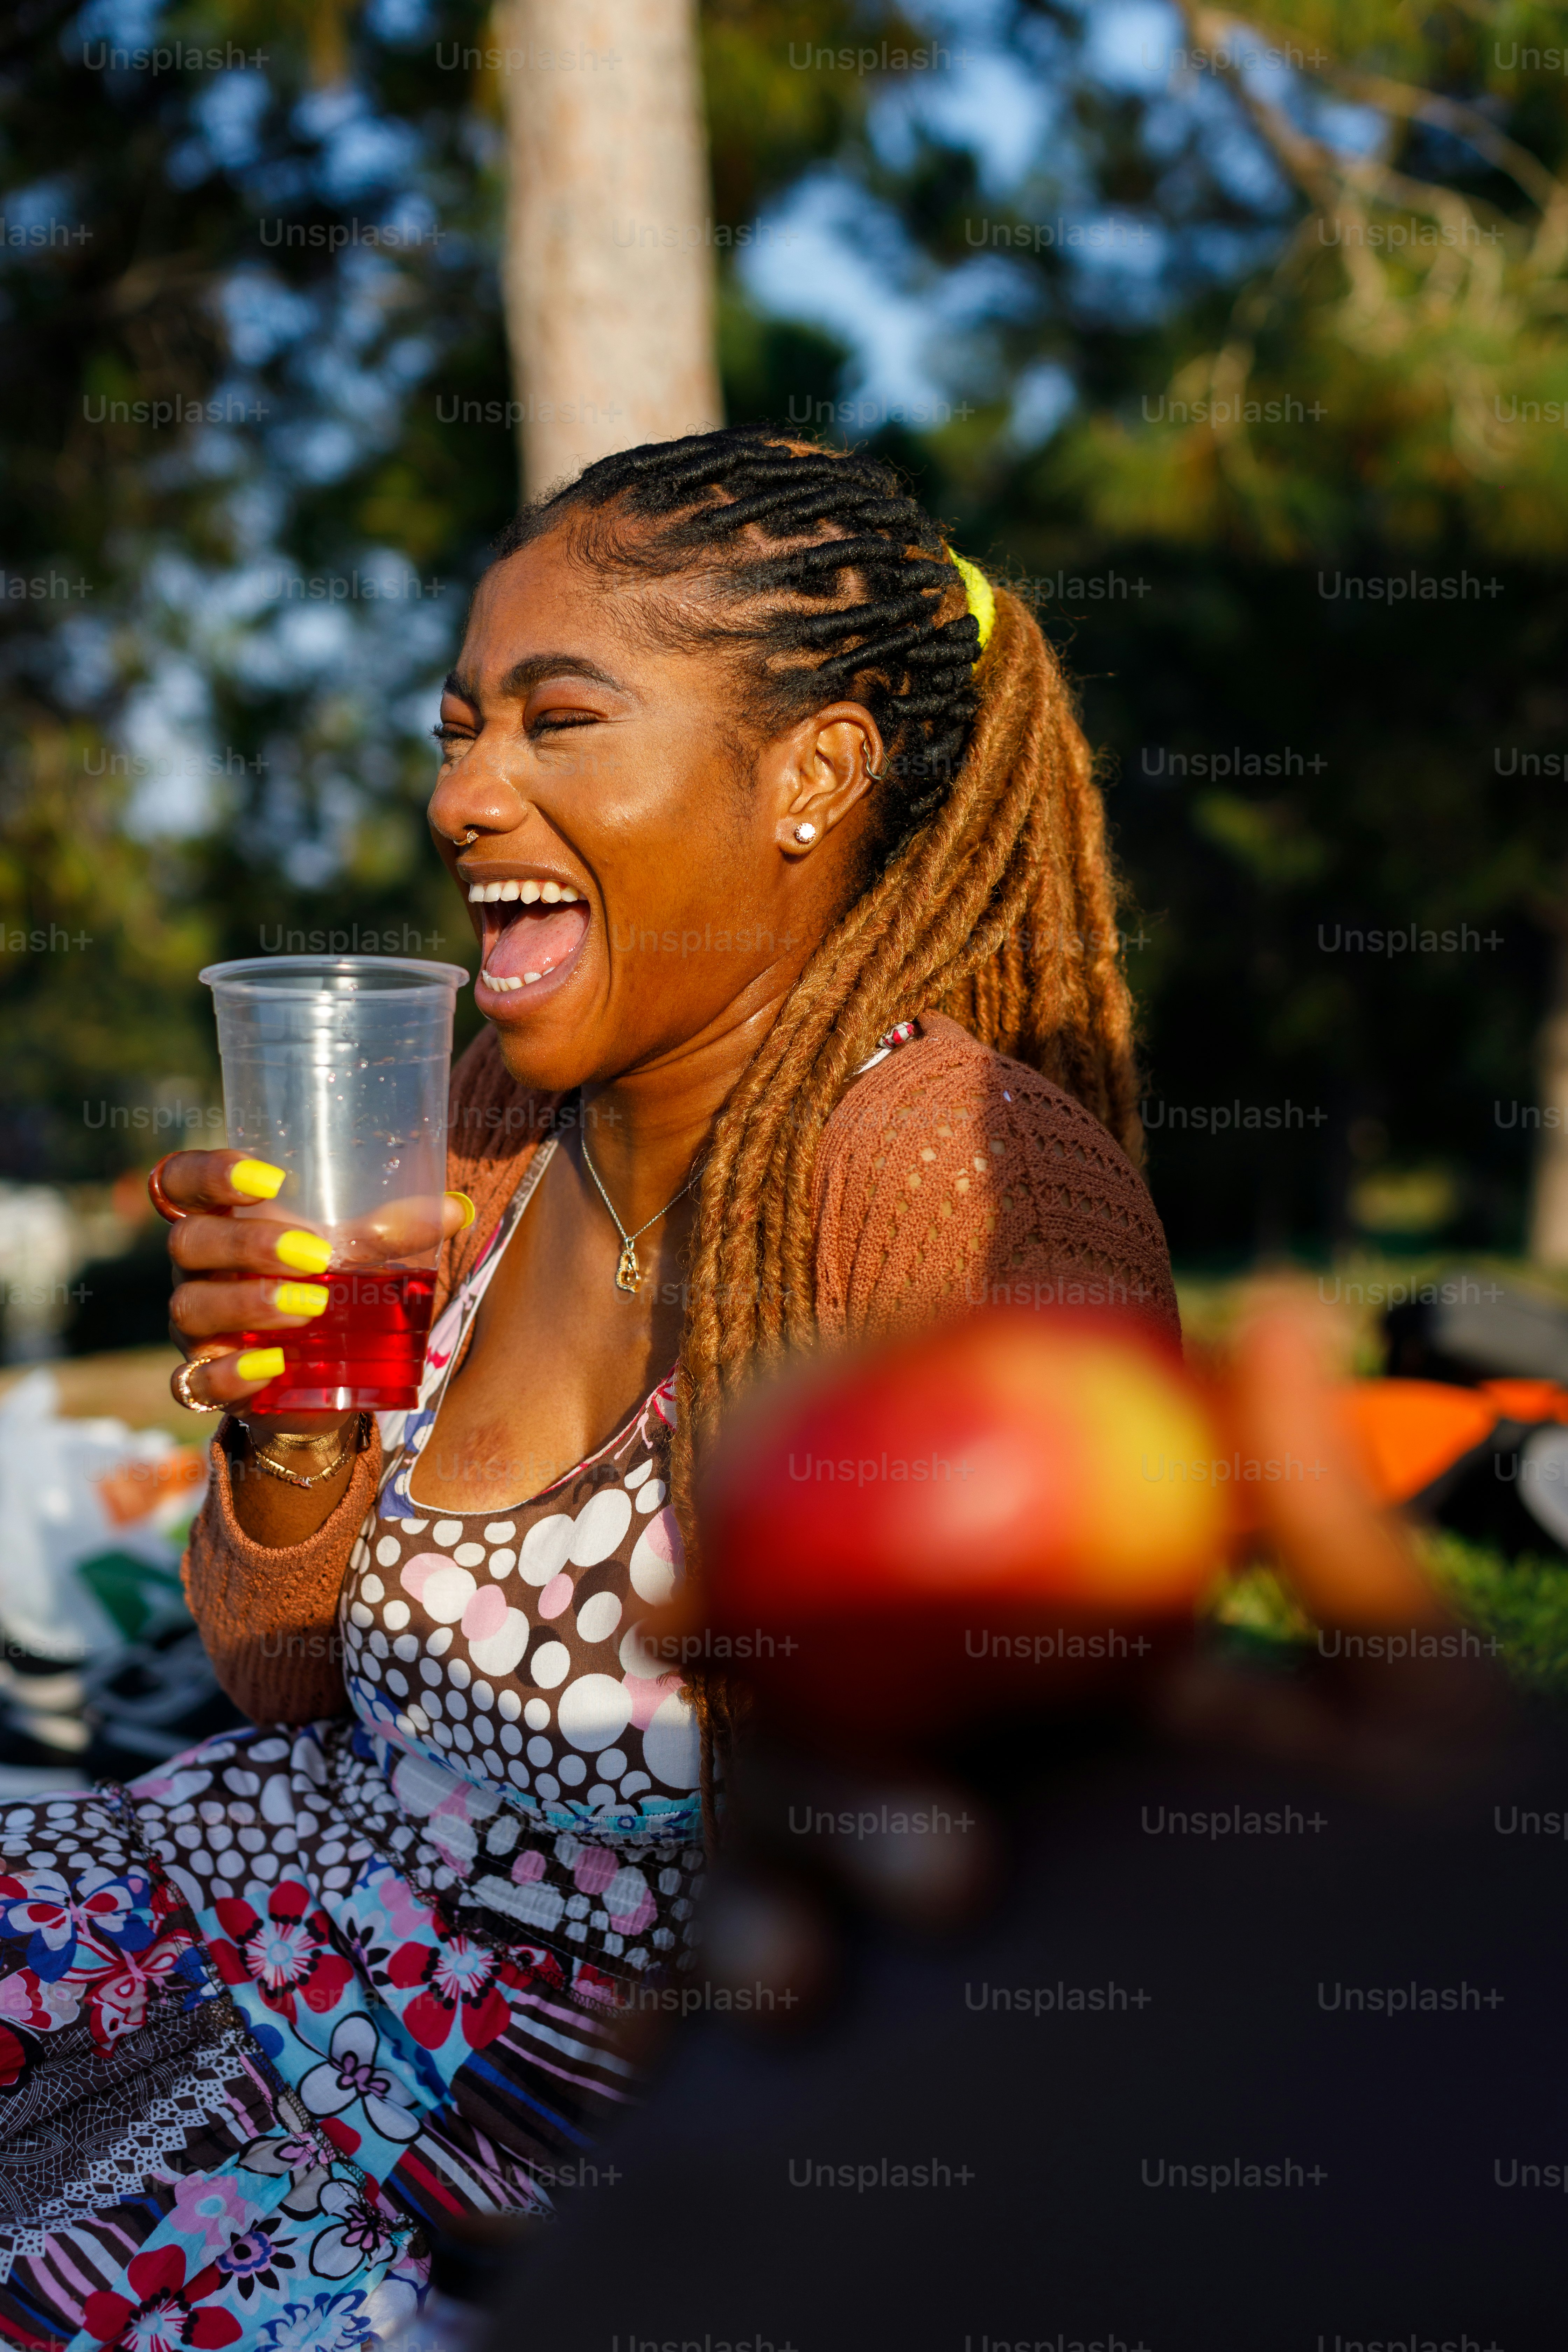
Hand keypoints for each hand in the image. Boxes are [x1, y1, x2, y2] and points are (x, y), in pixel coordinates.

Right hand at [157, 1150, 471, 1430]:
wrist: (320, 1380)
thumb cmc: (328, 1290)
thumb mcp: (356, 1256)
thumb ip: (394, 1230)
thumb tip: (458, 1207)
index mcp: (222, 1220)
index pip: (181, 1180)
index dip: (208, 1171)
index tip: (268, 1178)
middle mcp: (199, 1270)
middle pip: (191, 1241)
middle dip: (249, 1243)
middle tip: (315, 1254)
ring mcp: (196, 1328)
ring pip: (193, 1306)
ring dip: (250, 1303)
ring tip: (311, 1305)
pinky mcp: (207, 1381)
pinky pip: (197, 1380)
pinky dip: (230, 1374)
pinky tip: (271, 1367)